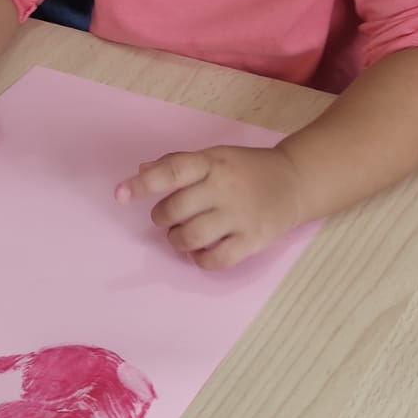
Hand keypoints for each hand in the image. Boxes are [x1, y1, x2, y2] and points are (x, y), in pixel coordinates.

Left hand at [115, 144, 303, 269]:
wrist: (296, 180)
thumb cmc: (246, 169)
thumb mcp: (215, 156)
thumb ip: (178, 164)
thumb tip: (140, 171)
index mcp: (212, 163)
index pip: (172, 171)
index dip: (143, 184)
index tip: (120, 194)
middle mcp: (224, 187)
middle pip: (175, 210)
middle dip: (162, 218)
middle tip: (169, 218)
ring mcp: (239, 215)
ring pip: (190, 237)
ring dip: (177, 240)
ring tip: (183, 235)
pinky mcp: (253, 240)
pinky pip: (215, 260)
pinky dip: (200, 260)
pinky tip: (202, 251)